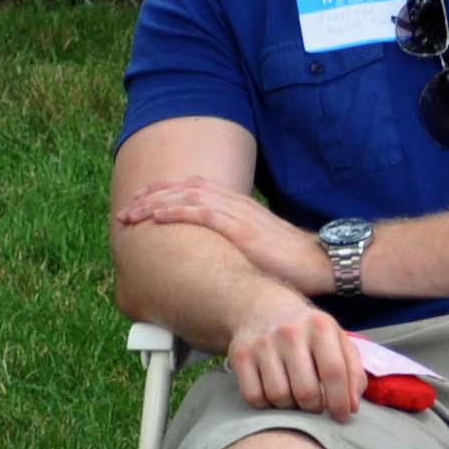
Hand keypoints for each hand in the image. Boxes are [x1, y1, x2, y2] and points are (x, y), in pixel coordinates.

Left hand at [120, 178, 330, 294]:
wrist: (320, 261)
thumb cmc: (292, 260)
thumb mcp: (258, 245)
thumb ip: (236, 243)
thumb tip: (217, 255)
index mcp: (239, 205)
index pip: (196, 188)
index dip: (166, 190)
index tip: (142, 198)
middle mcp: (236, 203)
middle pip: (186, 188)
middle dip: (152, 194)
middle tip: (127, 206)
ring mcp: (239, 214)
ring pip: (188, 196)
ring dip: (156, 202)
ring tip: (133, 211)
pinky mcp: (242, 229)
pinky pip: (202, 214)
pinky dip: (176, 211)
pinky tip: (157, 216)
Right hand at [227, 285, 359, 418]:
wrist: (263, 309)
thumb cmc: (308, 331)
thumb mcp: (337, 339)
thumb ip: (352, 371)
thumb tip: (352, 406)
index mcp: (320, 327)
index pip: (334, 372)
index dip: (340, 401)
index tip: (342, 416)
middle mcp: (290, 333)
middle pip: (306, 391)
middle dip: (315, 407)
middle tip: (316, 405)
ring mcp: (262, 344)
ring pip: (279, 396)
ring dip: (290, 406)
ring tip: (295, 397)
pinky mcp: (240, 356)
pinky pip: (254, 397)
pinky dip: (265, 404)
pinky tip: (274, 393)